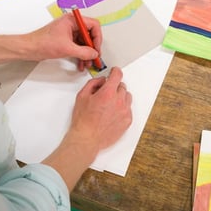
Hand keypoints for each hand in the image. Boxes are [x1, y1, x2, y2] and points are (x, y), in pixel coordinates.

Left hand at [28, 13, 102, 69]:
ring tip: (87, 63)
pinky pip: (77, 46)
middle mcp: (71, 24)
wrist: (30, 48)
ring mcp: (68, 31)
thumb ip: (84, 52)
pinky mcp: (65, 39)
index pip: (93, 25)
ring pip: (84, 42)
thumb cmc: (42, 42)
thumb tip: (94, 53)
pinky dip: (80, 54)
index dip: (97, 38)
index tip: (96, 48)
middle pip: (89, 34)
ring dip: (86, 53)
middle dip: (92, 47)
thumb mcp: (67, 48)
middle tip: (94, 57)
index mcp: (72, 20)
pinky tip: (81, 62)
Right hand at [41, 67, 132, 188]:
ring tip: (109, 105)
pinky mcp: (127, 120)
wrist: (87, 138)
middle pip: (122, 86)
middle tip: (106, 94)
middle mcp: (119, 101)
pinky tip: (112, 113)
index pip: (117, 75)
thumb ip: (93, 84)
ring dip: (120, 97)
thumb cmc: (83, 120)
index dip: (115, 71)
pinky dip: (122, 108)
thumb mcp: (82, 96)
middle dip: (114, 87)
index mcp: (108, 93)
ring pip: (127, 97)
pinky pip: (128, 109)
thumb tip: (101, 80)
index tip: (114, 72)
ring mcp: (125, 111)